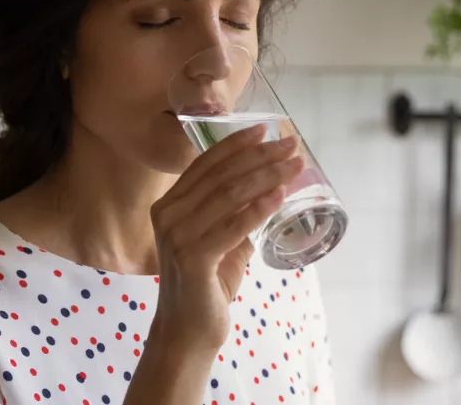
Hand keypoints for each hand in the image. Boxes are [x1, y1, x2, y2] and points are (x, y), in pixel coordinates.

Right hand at [149, 124, 302, 352]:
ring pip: (229, 195)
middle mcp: (167, 215)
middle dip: (259, 156)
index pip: (205, 164)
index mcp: (169, 205)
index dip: (236, 144)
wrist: (189, 332)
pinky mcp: (192, 258)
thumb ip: (236, 216)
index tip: (265, 129)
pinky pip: (233, 226)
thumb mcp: (221, 241)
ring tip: (294, 166)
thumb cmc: (206, 286)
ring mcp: (177, 236)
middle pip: (220, 174)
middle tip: (290, 145)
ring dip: (266, 176)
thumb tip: (269, 189)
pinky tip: (280, 196)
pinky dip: (258, 208)